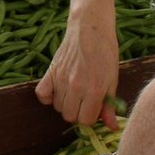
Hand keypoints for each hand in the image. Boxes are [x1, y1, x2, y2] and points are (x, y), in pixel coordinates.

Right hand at [36, 12, 119, 129]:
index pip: (86, 120)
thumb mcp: (113, 79)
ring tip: (74, 92)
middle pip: (71, 117)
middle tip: (85, 100)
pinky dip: (48, 97)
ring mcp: (61, 79)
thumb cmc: (106, 52)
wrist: (91, 27)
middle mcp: (76, 87)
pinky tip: (57, 92)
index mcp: (95, 90)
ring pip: (58, 107)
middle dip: (79, 113)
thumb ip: (109, 105)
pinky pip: (42, 94)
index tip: (94, 108)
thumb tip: (112, 127)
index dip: (91, 117)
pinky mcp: (50, 71)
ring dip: (66, 104)